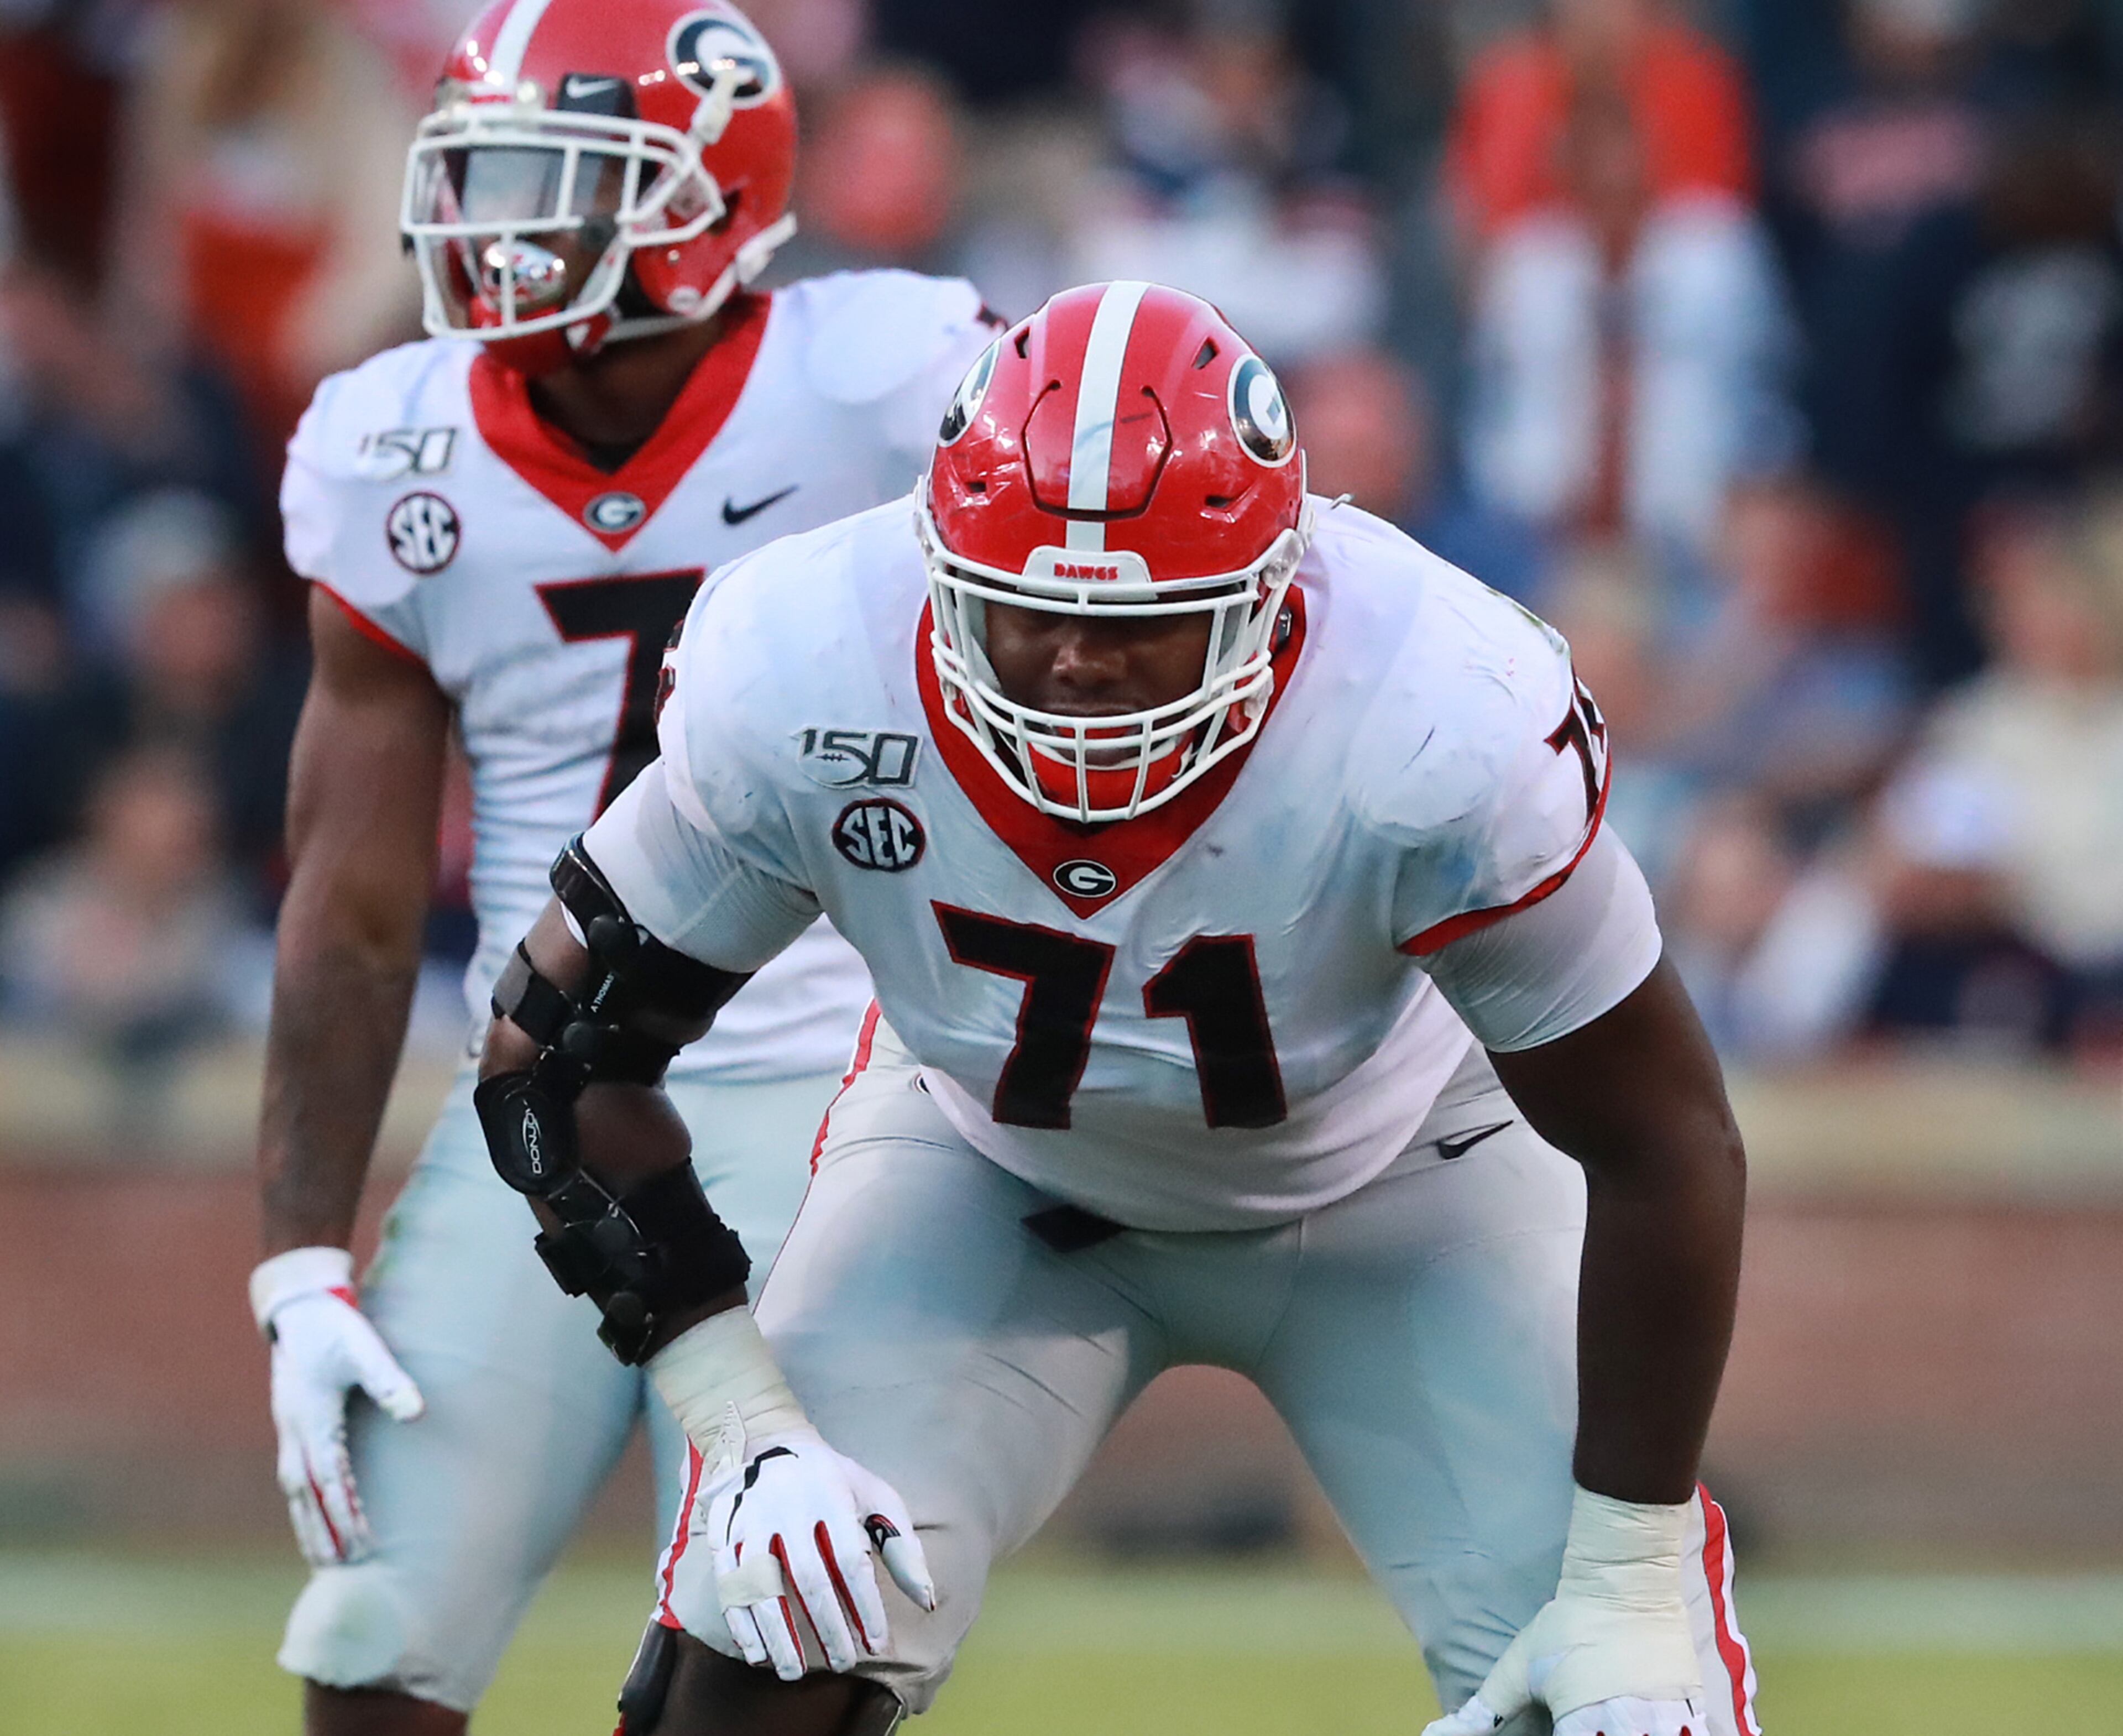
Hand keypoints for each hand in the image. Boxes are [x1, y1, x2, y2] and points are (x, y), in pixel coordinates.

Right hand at [250, 1248, 423, 1565]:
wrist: (298, 1307)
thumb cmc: (335, 1328)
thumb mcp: (365, 1348)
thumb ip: (389, 1381)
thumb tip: (416, 1413)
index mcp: (312, 1419)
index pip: (329, 1479)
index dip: (345, 1515)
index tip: (361, 1547)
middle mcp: (296, 1431)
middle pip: (306, 1496)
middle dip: (321, 1533)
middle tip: (339, 1572)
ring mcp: (289, 1430)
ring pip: (296, 1490)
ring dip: (308, 1524)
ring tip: (322, 1561)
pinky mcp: (293, 1424)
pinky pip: (296, 1474)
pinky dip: (304, 1502)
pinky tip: (314, 1517)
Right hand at [702, 1413, 933, 1679]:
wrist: (776, 1444)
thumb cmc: (837, 1482)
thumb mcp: (878, 1499)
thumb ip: (903, 1549)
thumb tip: (927, 1602)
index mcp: (833, 1496)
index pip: (851, 1561)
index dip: (865, 1606)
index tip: (877, 1644)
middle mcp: (789, 1507)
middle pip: (809, 1577)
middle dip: (827, 1627)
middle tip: (842, 1664)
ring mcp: (752, 1519)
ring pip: (762, 1585)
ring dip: (778, 1635)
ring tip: (794, 1672)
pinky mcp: (724, 1532)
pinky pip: (727, 1584)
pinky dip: (741, 1622)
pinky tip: (756, 1653)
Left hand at [1422, 1487, 1699, 1735]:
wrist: (1625, 1582)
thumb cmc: (1567, 1625)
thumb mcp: (1519, 1666)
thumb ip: (1483, 1710)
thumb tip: (1436, 1733)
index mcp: (1582, 1726)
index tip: (1552, 1734)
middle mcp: (1630, 1730)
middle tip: (1582, 1725)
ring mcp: (1669, 1723)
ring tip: (1608, 1723)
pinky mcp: (1694, 1711)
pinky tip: (1650, 1728)